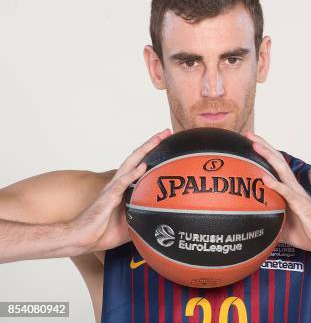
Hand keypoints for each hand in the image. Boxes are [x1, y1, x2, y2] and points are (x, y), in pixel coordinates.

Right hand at [70, 129, 171, 252]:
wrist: (82, 239)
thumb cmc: (102, 232)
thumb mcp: (131, 225)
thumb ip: (144, 217)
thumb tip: (163, 220)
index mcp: (123, 189)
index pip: (140, 166)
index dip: (152, 154)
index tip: (167, 143)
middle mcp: (118, 184)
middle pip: (136, 158)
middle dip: (151, 144)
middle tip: (167, 131)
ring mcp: (112, 189)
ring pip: (130, 164)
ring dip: (144, 151)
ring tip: (157, 139)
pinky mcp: (107, 198)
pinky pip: (121, 184)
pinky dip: (132, 174)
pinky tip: (143, 166)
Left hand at [246, 131, 310, 253]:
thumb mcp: (285, 229)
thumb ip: (272, 224)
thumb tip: (256, 229)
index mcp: (290, 191)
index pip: (276, 167)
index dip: (265, 154)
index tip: (251, 143)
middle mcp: (294, 187)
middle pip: (277, 161)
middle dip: (264, 146)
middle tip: (249, 134)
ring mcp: (298, 194)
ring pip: (281, 170)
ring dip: (268, 156)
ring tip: (255, 145)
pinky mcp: (301, 205)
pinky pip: (286, 193)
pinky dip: (276, 184)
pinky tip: (265, 178)